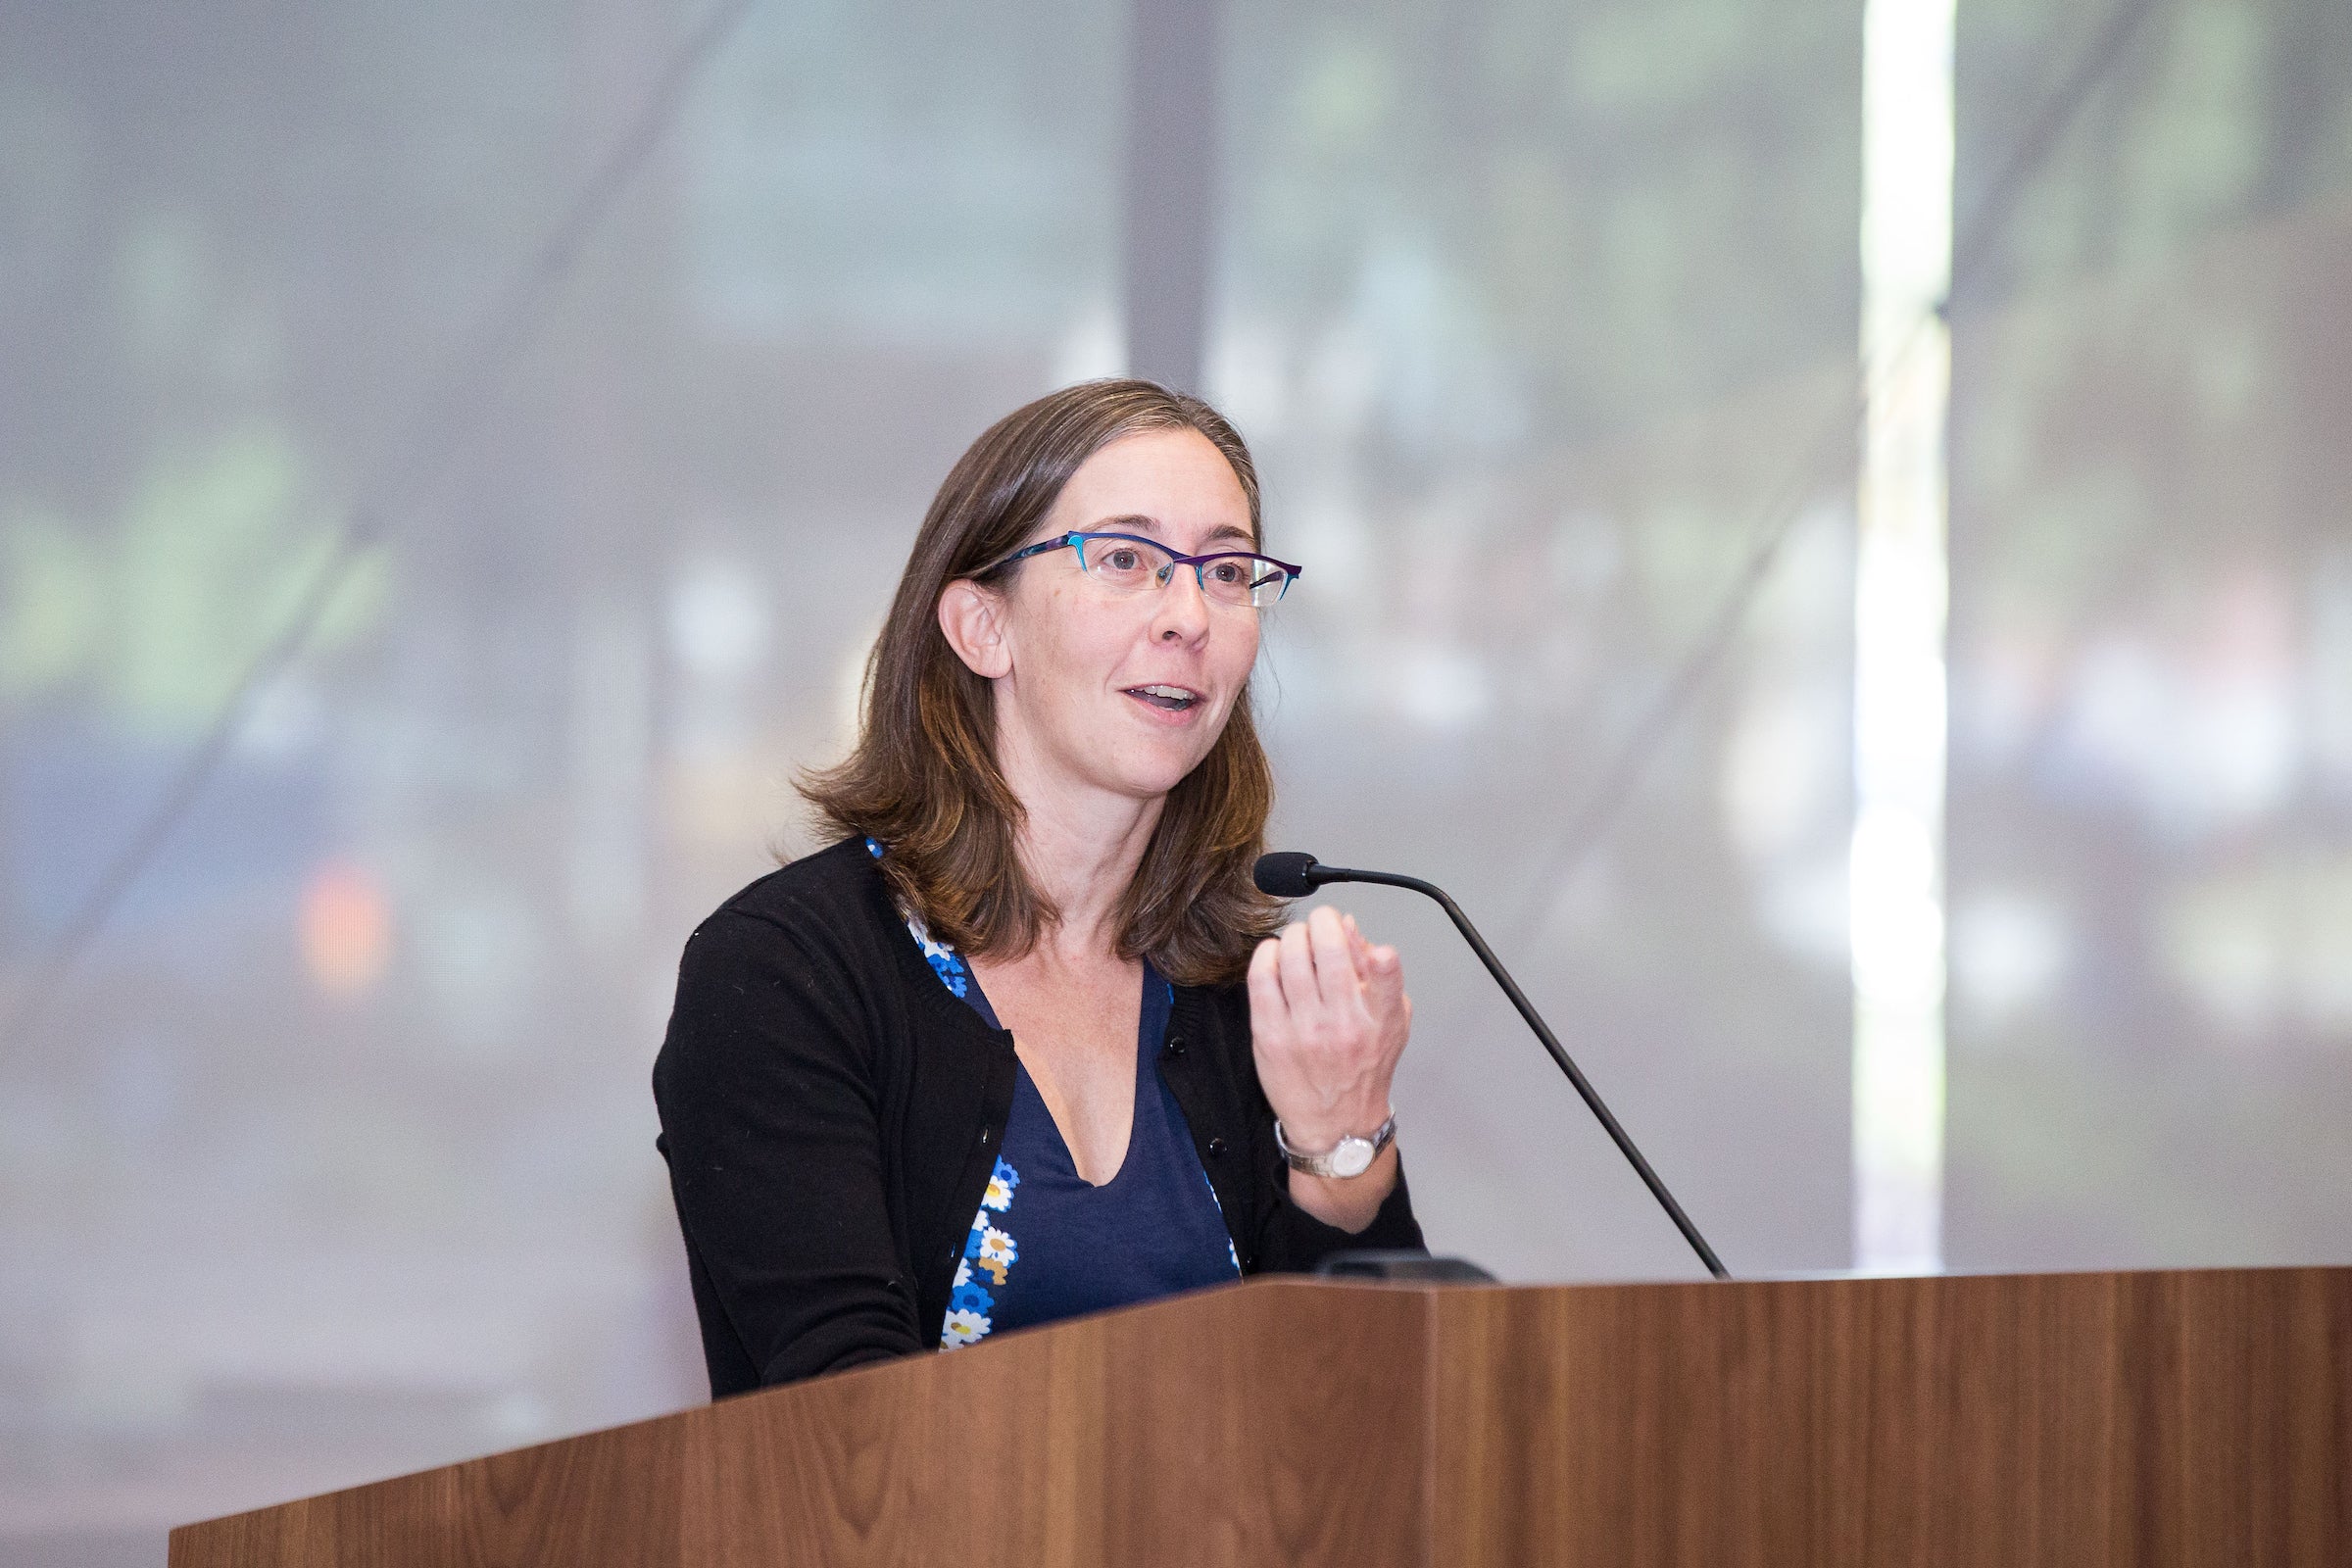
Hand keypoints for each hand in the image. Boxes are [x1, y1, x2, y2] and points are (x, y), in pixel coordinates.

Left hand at [1246, 905, 1409, 1156]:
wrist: (1336, 1124)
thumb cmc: (1363, 1070)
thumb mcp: (1391, 1022)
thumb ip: (1376, 975)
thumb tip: (1350, 929)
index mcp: (1381, 1018)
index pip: (1386, 972)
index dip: (1372, 941)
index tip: (1358, 932)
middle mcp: (1345, 1024)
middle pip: (1329, 951)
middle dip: (1322, 923)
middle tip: (1320, 925)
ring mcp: (1305, 1030)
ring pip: (1292, 957)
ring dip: (1294, 936)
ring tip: (1297, 939)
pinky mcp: (1271, 1036)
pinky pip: (1261, 979)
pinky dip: (1267, 955)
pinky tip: (1273, 955)